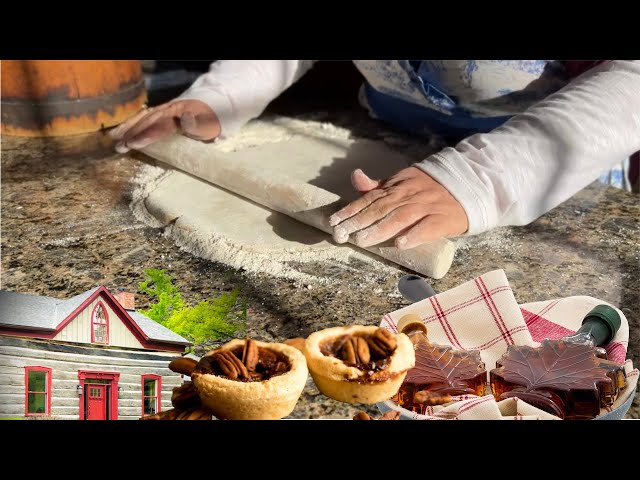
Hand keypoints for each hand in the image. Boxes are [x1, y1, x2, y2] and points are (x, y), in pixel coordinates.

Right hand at [109, 99, 220, 152]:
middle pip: (147, 122)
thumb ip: (196, 124)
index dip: (146, 135)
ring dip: (128, 128)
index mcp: (178, 114)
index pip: (159, 126)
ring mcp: (163, 110)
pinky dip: (132, 123)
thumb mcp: (207, 125)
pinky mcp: (160, 113)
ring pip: (142, 118)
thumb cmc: (209, 123)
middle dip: (132, 134)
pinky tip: (122, 130)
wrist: (212, 110)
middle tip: (119, 146)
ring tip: (114, 138)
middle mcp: (167, 110)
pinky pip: (143, 117)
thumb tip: (186, 119)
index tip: (133, 144)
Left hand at [329, 167, 468, 248]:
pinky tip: (401, 244)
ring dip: (380, 229)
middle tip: (342, 234)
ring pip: (401, 217)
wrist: (470, 185)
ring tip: (363, 240)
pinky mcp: (444, 218)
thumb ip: (378, 185)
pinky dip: (414, 235)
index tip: (334, 221)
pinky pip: (428, 227)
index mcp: (398, 186)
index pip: (370, 198)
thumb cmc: (431, 188)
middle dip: (360, 221)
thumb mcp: (403, 181)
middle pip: (382, 208)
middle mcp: (410, 194)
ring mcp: (427, 206)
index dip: (351, 209)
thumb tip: (355, 178)